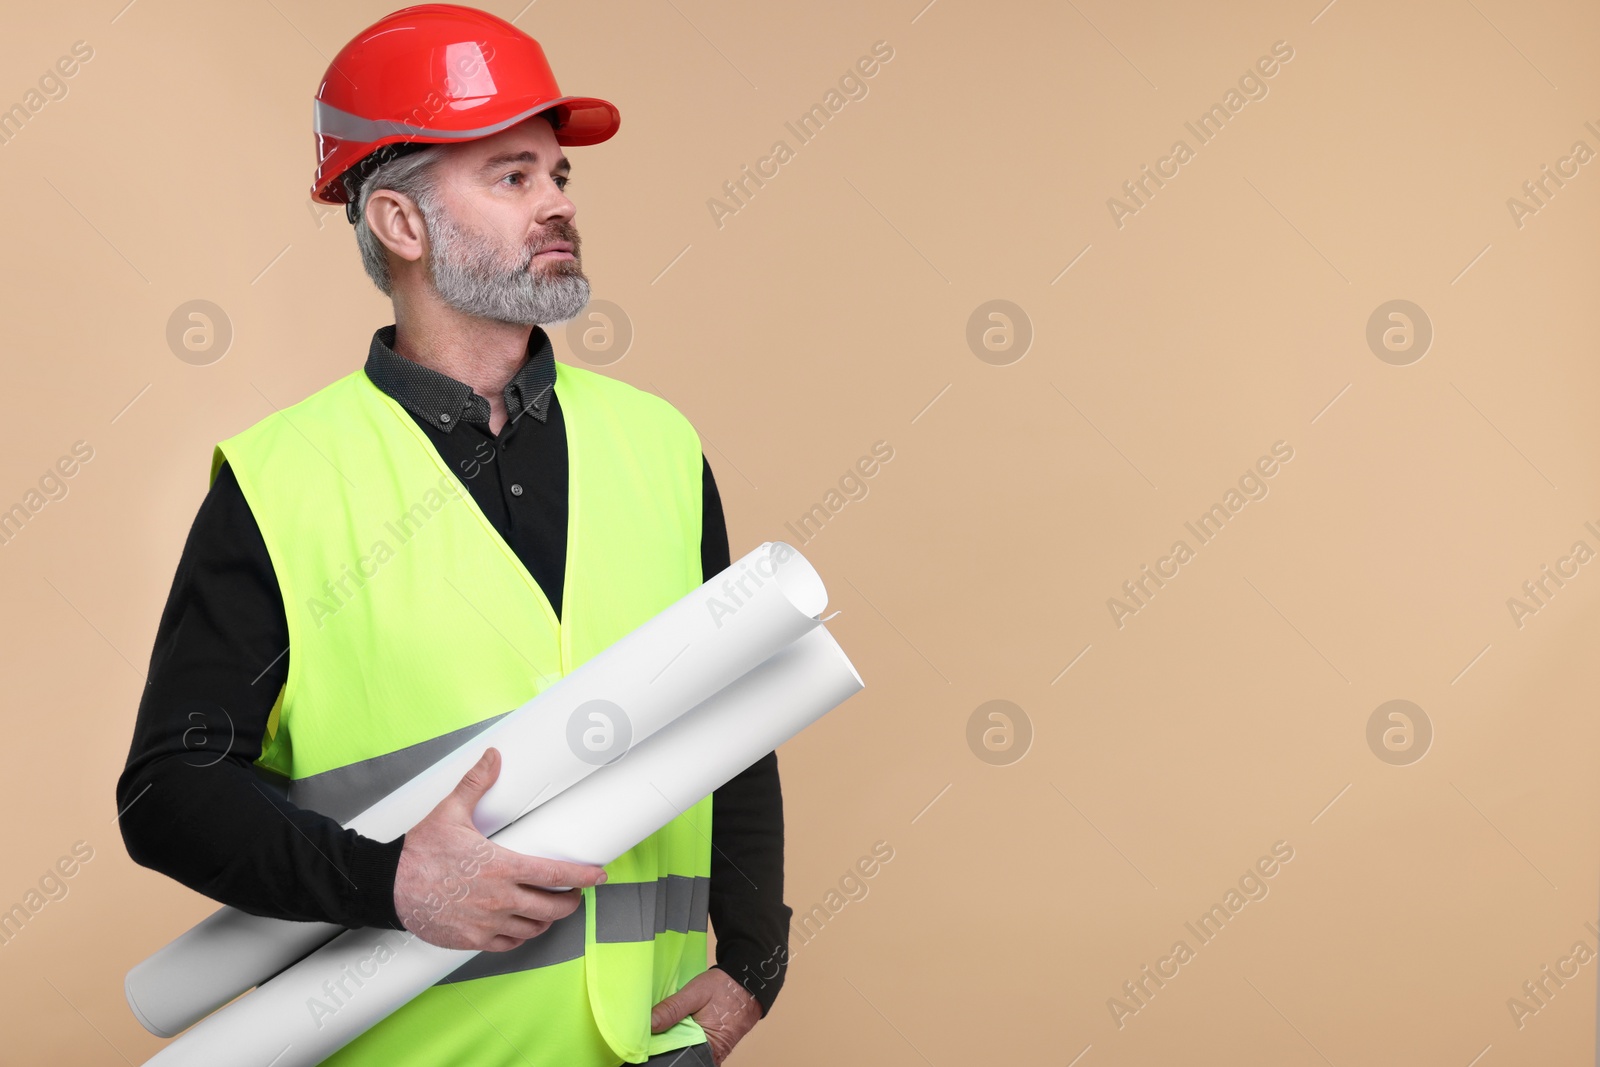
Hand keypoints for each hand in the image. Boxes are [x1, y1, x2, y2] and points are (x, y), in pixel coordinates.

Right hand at [393, 746, 608, 950]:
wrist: (387, 886)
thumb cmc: (419, 853)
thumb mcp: (450, 812)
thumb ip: (475, 784)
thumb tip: (492, 757)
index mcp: (501, 867)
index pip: (555, 874)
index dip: (583, 876)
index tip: (598, 875)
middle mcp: (499, 899)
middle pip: (553, 907)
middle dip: (571, 901)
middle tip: (575, 893)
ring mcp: (487, 923)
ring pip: (534, 928)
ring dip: (547, 919)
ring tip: (550, 908)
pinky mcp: (472, 940)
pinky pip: (509, 944)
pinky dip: (521, 935)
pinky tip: (522, 925)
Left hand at [650, 967, 761, 1064]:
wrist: (749, 980)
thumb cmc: (725, 987)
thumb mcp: (695, 993)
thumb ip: (672, 1009)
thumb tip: (650, 1024)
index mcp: (711, 1047)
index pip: (681, 1057)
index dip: (663, 1049)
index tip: (650, 1039)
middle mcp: (716, 1054)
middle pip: (685, 1056)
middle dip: (670, 1046)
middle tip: (658, 1031)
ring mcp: (718, 1050)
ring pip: (690, 1050)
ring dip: (678, 1041)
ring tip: (668, 1027)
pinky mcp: (718, 1044)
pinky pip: (698, 1045)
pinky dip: (687, 1037)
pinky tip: (680, 1026)